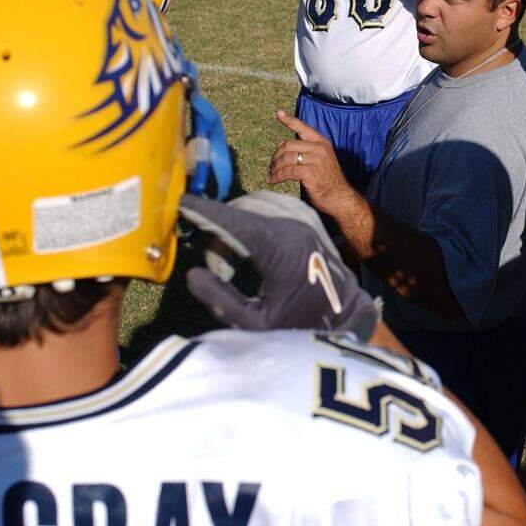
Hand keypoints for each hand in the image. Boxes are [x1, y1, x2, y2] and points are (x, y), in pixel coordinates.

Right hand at [179, 191, 377, 340]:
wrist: (344, 311)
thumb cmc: (300, 322)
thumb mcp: (256, 324)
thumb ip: (221, 300)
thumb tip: (193, 274)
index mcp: (280, 250)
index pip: (233, 220)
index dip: (205, 211)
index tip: (181, 204)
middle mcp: (292, 225)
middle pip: (239, 211)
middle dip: (219, 232)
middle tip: (219, 269)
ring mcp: (303, 215)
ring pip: (253, 203)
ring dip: (235, 222)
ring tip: (235, 259)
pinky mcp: (307, 213)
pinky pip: (269, 201)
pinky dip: (252, 214)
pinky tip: (250, 242)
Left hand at [268, 110, 359, 216]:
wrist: (340, 198)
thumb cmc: (328, 181)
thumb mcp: (321, 161)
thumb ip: (307, 152)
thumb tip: (285, 150)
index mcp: (322, 143)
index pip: (303, 128)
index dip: (289, 120)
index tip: (278, 112)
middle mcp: (319, 149)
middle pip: (288, 145)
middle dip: (276, 156)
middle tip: (272, 166)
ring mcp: (315, 160)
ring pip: (286, 159)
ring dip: (275, 168)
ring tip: (272, 175)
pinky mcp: (310, 173)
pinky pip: (287, 172)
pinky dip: (277, 177)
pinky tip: (273, 181)